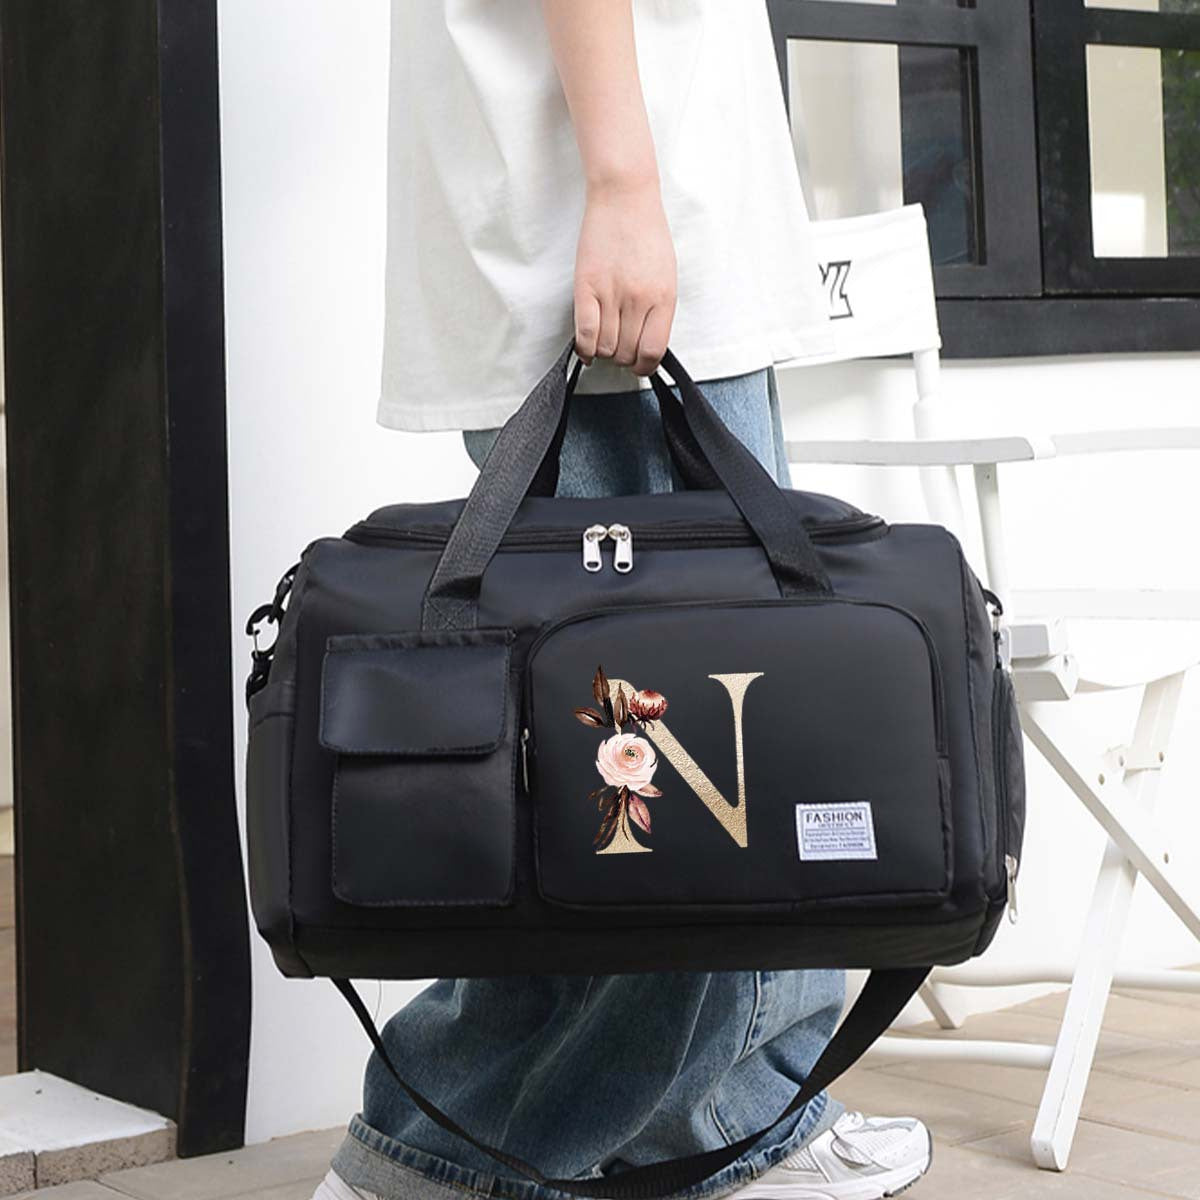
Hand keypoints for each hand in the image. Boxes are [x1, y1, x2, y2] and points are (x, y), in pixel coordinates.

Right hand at [573, 178, 676, 376]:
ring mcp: (611, 294)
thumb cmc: (647, 234)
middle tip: (619, 349)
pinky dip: (584, 348)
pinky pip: (584, 333)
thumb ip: (659, 310)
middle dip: (623, 359)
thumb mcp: (667, 275)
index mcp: (663, 298)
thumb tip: (646, 343)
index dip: (644, 366)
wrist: (625, 197)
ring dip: (604, 352)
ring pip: (605, 348)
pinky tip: (587, 348)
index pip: (653, 351)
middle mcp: (638, 300)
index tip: (639, 365)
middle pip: (627, 353)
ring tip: (604, 341)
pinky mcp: (586, 286)